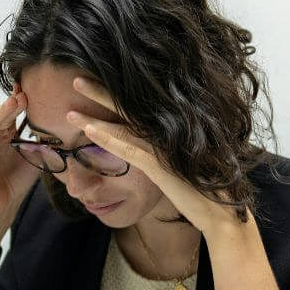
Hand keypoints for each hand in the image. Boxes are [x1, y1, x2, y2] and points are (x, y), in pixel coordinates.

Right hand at [0, 83, 39, 230]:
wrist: (4, 206)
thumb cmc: (16, 182)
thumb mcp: (35, 160)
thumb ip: (42, 144)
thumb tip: (57, 130)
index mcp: (7, 135)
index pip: (13, 114)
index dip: (20, 102)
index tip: (29, 89)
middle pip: (2, 116)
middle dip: (13, 105)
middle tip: (24, 95)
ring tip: (11, 102)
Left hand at [65, 77, 242, 234]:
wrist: (219, 210)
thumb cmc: (201, 189)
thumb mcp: (179, 166)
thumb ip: (164, 152)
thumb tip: (151, 147)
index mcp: (169, 132)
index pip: (135, 108)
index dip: (114, 95)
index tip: (94, 83)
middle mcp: (165, 134)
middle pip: (127, 109)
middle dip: (100, 93)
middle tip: (76, 79)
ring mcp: (163, 148)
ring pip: (122, 128)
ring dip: (93, 119)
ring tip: (70, 111)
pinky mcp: (160, 166)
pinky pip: (128, 150)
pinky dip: (108, 139)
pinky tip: (88, 132)